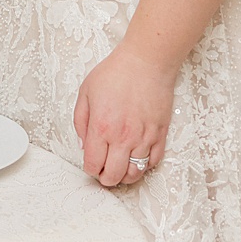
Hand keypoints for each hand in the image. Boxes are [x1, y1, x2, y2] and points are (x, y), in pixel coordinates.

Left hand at [73, 44, 175, 188]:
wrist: (146, 63)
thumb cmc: (115, 74)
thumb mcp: (85, 94)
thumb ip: (80, 122)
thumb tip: (83, 144)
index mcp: (101, 128)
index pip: (93, 164)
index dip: (90, 169)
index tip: (90, 164)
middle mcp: (123, 138)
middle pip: (114, 175)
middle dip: (106, 178)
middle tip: (103, 173)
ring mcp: (144, 138)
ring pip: (135, 173)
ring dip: (125, 176)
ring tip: (119, 169)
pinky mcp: (160, 134)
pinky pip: (154, 162)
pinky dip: (144, 166)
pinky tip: (137, 159)